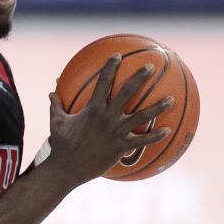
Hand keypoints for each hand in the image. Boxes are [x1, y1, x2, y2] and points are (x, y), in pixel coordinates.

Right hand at [46, 54, 174, 185]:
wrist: (67, 168)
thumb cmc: (62, 145)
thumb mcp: (57, 122)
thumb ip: (56, 106)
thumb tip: (51, 93)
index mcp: (93, 109)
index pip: (103, 82)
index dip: (110, 67)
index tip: (118, 55)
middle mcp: (107, 117)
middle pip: (127, 92)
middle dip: (140, 77)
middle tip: (151, 67)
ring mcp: (116, 132)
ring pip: (142, 116)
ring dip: (158, 107)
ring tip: (172, 99)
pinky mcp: (121, 147)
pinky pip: (142, 140)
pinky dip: (155, 135)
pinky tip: (168, 130)